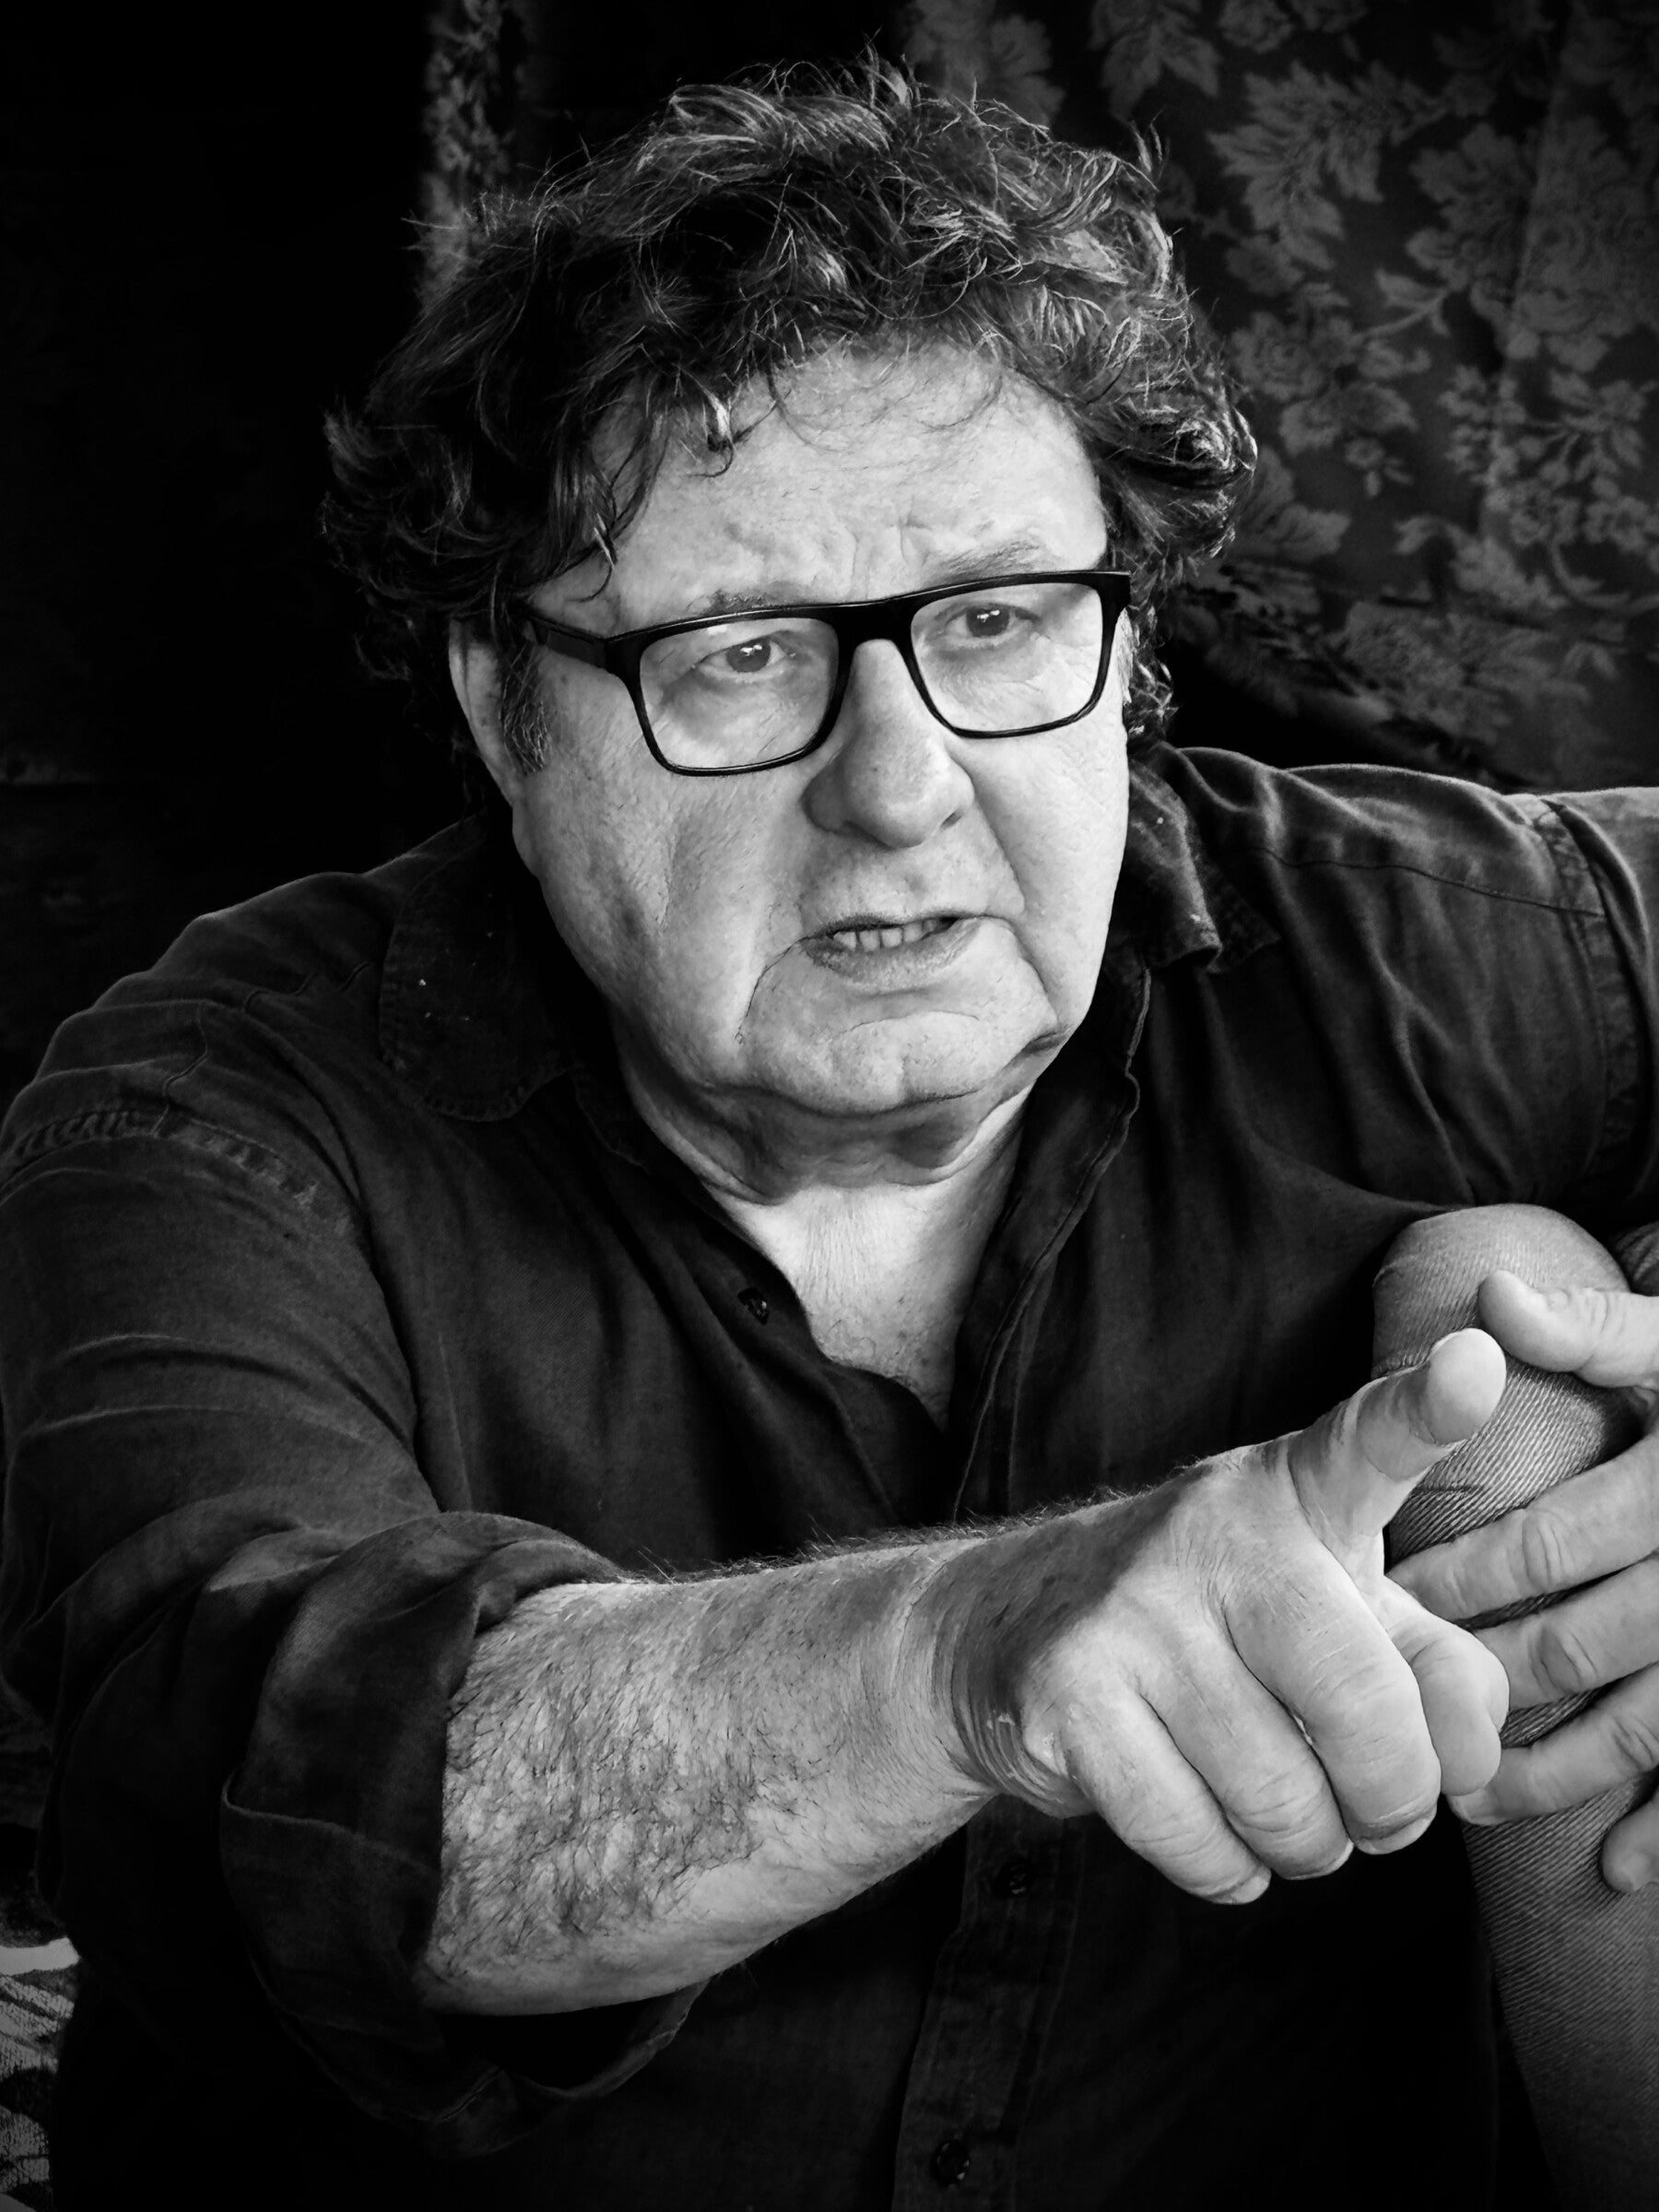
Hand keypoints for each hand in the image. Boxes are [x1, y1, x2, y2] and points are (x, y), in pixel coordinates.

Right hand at [933, 1331, 1509, 1902]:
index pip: (1369, 1441)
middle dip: (1391, 1805)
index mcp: (1296, 1493)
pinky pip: (1202, 1845)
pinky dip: (1228, 1870)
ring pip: (1285, 1804)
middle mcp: (1215, 1530)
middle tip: (1373, 1808)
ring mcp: (1133, 1611)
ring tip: (1281, 1808)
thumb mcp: (1336, 1614)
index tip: (1478, 1362)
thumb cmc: (1217, 1629)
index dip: (1428, 1407)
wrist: (1004, 1631)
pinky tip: (1210, 1826)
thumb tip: (1469, 1760)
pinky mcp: (1068, 1695)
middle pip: (1369, 1714)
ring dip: (1305, 1846)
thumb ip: (1437, 1669)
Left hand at [1390, 1271, 1658, 1889]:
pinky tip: (1613, 1870)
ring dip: (1558, 1769)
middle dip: (1487, 1678)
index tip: (1389, 1603)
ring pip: (1645, 1722)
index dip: (1463, 1576)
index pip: (1547, 1544)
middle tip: (1400, 1711)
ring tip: (1474, 1798)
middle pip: (1584, 1642)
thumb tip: (1492, 1298)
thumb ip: (1596, 1328)